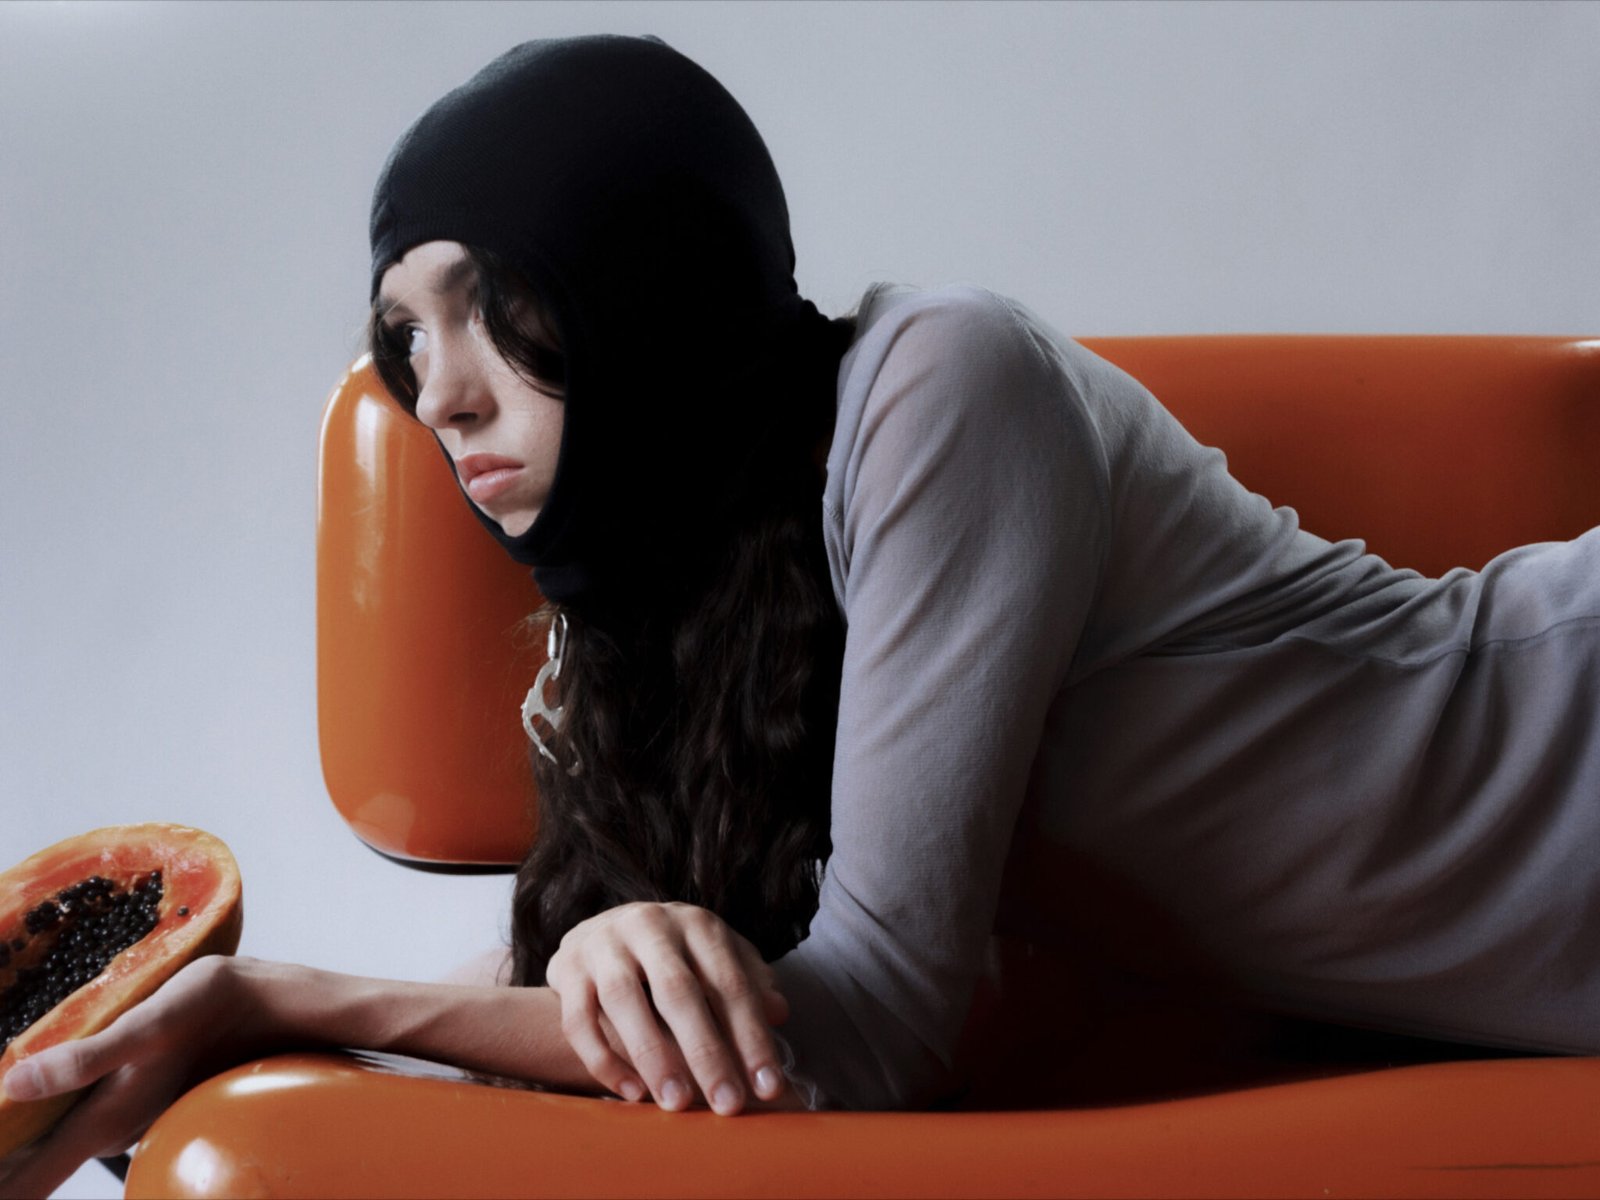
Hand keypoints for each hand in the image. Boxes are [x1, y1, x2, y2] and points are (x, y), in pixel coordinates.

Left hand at [0, 955, 265, 1199]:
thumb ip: (89, 1058)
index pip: (30, 1175)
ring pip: (55, 1141)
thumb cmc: (217, 1008)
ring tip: (1, 1137)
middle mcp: (110, 1125)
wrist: (280, 1004)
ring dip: (21, 1148)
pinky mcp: (138, 1090)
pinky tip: (36, 1098)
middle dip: (7, 1167)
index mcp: (104, 1120)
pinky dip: (44, 1117)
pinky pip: (77, 1114)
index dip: (3, 1183)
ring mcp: (125, 1111)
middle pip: (36, 1164)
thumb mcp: (153, 1026)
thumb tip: (14, 1082)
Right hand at [545, 902, 790, 1114]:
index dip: (751, 1036)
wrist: (605, 931)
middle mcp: (649, 925)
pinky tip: (633, 1093)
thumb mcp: (718, 957)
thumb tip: (779, 1013)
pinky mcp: (567, 967)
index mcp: (696, 923)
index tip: (768, 1087)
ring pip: (624, 1001)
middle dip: (706, 1052)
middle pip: (679, 992)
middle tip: (727, 1104)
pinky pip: (580, 1019)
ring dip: (653, 1056)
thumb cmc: (677, 955)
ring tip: (677, 1103)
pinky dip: (604, 1059)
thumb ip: (750, 982)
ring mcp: (603, 944)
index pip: (729, 983)